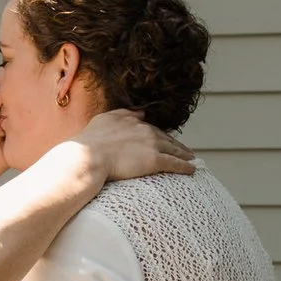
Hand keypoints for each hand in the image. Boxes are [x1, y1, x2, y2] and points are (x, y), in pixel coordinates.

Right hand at [77, 109, 194, 182]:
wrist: (88, 157)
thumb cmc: (91, 141)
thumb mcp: (105, 120)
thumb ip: (122, 114)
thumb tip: (139, 112)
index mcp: (133, 121)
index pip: (151, 128)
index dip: (160, 135)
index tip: (166, 139)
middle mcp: (145, 130)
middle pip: (166, 138)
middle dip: (177, 144)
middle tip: (185, 150)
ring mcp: (151, 145)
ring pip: (173, 149)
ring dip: (184, 154)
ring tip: (192, 158)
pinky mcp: (154, 160)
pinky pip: (174, 163)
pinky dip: (185, 166)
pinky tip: (192, 169)